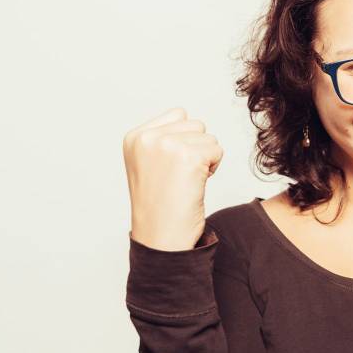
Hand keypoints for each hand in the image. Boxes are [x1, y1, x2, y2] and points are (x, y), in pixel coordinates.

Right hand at [122, 107, 223, 250]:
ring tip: (187, 181)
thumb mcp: (147, 164)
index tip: (172, 166)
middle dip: (197, 149)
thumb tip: (187, 120)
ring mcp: (166, 145)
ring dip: (206, 159)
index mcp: (134, 137)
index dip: (185, 140)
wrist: (161, 238)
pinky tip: (196, 185)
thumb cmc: (160, 206)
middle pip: (196, 125)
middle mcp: (147, 138)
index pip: (179, 114)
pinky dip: (214, 168)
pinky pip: (217, 150)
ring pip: (208, 137)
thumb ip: (162, 139)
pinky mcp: (188, 157)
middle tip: (181, 177)